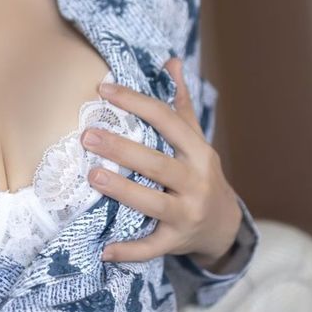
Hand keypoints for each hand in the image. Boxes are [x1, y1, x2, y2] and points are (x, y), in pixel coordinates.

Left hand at [81, 56, 242, 266]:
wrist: (224, 224)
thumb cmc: (200, 174)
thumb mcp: (195, 140)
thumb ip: (181, 104)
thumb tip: (171, 60)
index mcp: (199, 151)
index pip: (167, 120)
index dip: (136, 103)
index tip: (103, 90)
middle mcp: (196, 181)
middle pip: (157, 162)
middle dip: (122, 149)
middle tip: (87, 136)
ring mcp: (187, 213)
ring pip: (153, 202)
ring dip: (123, 190)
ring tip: (92, 176)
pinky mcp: (176, 240)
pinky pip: (151, 247)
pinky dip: (128, 250)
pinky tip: (103, 249)